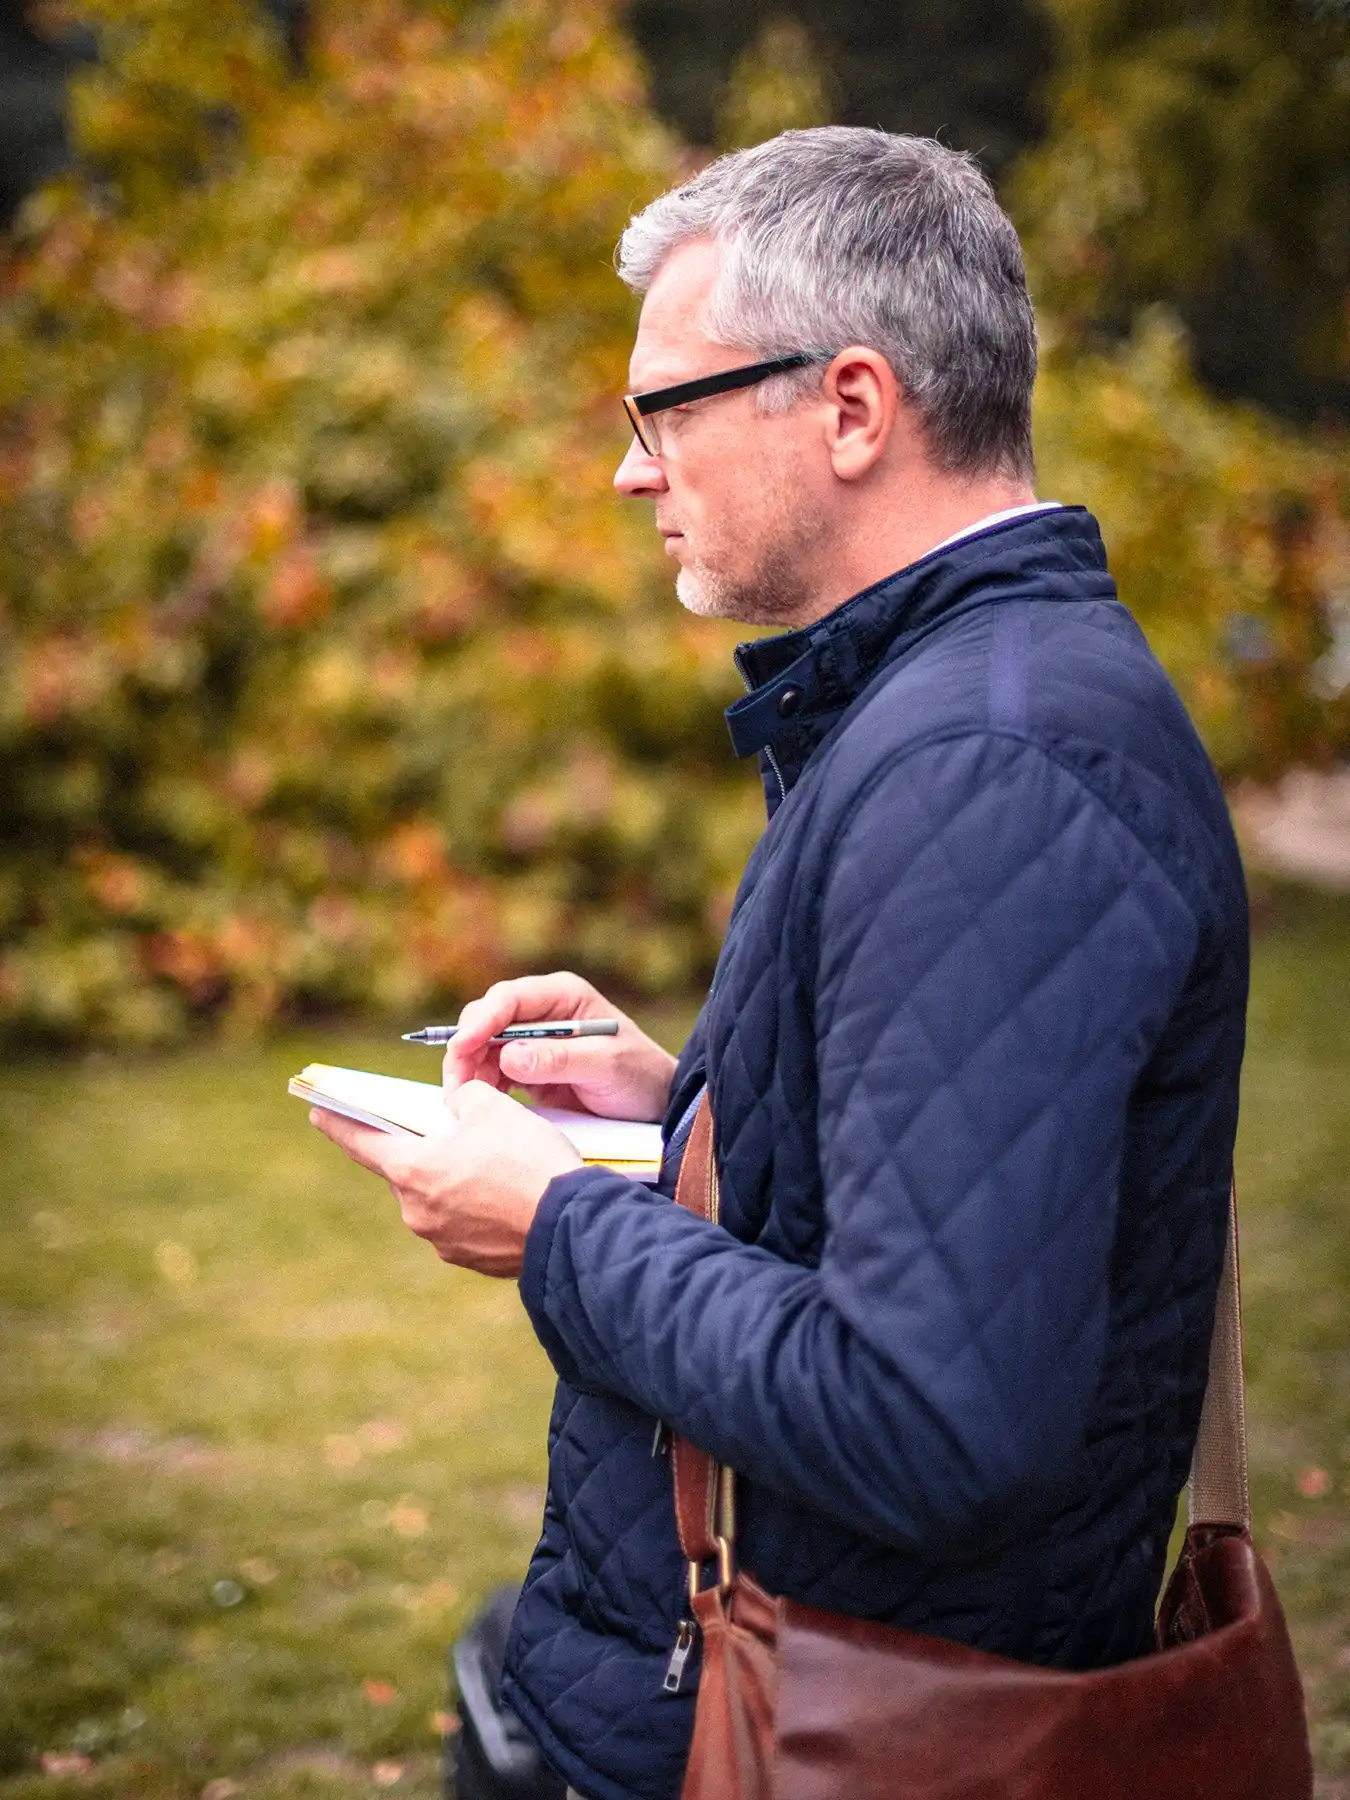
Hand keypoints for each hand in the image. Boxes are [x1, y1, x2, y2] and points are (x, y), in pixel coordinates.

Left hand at [309, 1079, 582, 1276]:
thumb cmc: (528, 1161)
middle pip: (408, 1170)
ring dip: (456, 1178)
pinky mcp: (473, 1259)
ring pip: (440, 1197)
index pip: (361, 1141)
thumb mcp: (493, 1107)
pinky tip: (510, 1191)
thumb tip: (459, 1108)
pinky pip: (466, 1222)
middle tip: (451, 1130)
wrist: (571, 1227)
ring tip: (496, 1161)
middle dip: (425, 1150)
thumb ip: (464, 1099)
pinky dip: (479, 1205)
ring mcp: (444, 1241)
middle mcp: (417, 1212)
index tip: (317, 1111)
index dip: (338, 1122)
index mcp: (411, 1171)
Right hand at [442, 971, 676, 1123]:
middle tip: (456, 1086)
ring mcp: (532, 1038)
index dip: (480, 1021)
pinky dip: (481, 1085)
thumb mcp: (606, 1066)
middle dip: (466, 1049)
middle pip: (486, 1019)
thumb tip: (509, 1056)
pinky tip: (479, 1105)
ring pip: (482, 1046)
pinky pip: (492, 1070)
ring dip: (469, 1072)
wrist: (654, 1104)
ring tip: (464, 1102)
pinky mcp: (528, 1066)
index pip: (509, 999)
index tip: (462, 1048)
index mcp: (562, 995)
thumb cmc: (639, 1076)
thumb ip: (559, 1059)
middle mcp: (542, 1010)